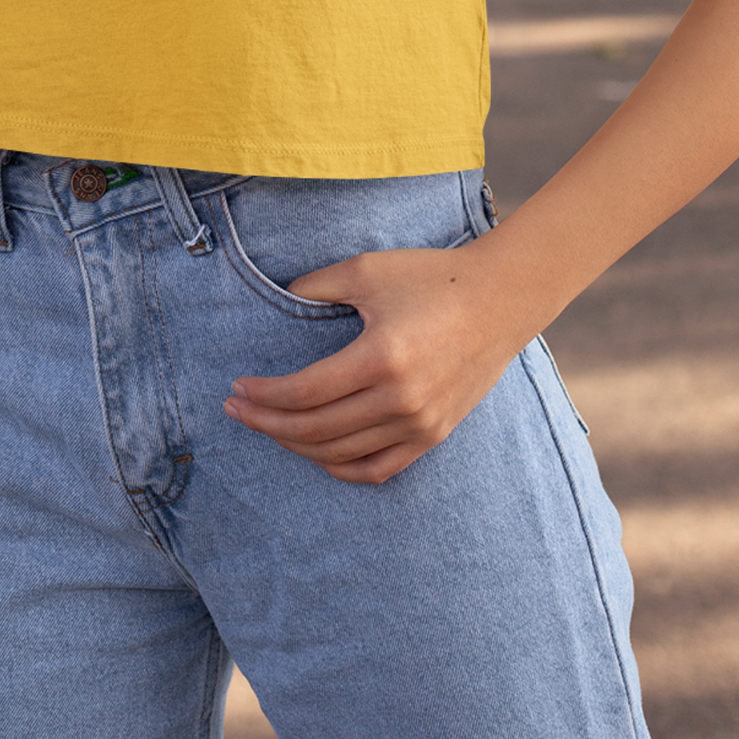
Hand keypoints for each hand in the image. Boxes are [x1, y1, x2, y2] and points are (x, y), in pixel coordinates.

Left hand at [222, 237, 530, 484]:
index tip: (237, 387)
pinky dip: (341, 468)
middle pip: (315, 429)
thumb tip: (277, 300)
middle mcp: (401, 399)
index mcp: (382, 356)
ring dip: (295, 445)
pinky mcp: (434, 435)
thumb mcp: (368, 269)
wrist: (501, 298)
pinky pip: (378, 469)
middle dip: (267, 422)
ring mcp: (420, 423)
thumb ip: (316, 286)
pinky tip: (316, 454)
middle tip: (237, 409)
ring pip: (340, 455)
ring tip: (269, 426)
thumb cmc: (432, 277)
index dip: (264, 395)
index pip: (305, 393)